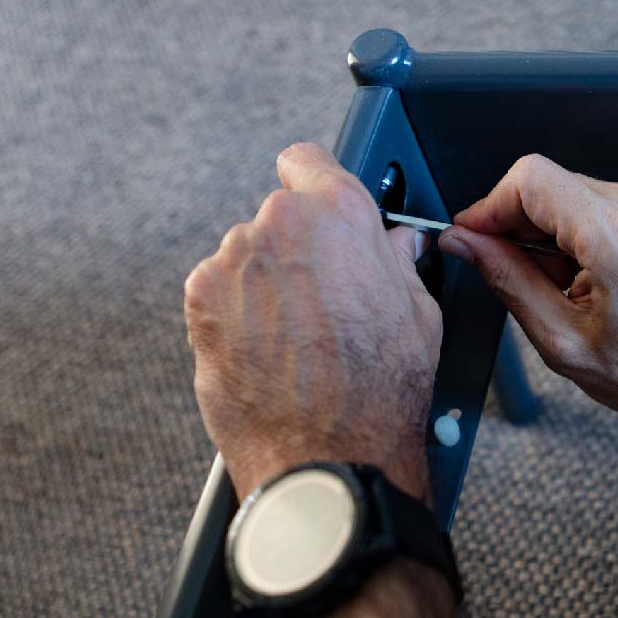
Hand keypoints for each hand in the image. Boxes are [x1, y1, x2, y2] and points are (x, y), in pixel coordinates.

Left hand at [184, 143, 440, 501]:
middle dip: (296, 251)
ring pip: (246, 259)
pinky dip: (236, 316)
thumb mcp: (418, 313)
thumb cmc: (379, 393)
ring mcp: (232, 263)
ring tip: (297, 340)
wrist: (328, 456)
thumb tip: (396, 243)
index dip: (313, 184)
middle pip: (278, 219)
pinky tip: (269, 354)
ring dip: (264, 286)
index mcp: (338, 214)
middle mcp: (279, 226)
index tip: (315, 206)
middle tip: (322, 301)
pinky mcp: (199, 303)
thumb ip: (398, 259)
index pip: (307, 160)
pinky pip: (219, 294)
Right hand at [437, 154, 617, 429]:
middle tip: (512, 274)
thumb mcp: (565, 342)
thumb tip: (466, 243)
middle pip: (545, 182)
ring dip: (546, 232)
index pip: (529, 180)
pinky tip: (584, 277)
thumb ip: (508, 281)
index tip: (471, 235)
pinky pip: (595, 201)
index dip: (488, 206)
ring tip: (560, 287)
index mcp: (616, 240)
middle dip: (514, 224)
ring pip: (568, 191)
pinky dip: (575, 233)